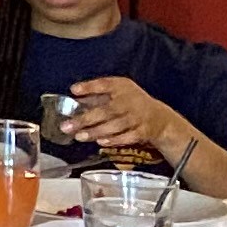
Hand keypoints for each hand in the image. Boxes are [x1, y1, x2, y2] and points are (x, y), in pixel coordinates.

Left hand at [61, 74, 183, 161]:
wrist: (160, 118)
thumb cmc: (131, 103)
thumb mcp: (116, 93)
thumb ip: (95, 96)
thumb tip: (72, 98)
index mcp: (122, 87)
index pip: (105, 84)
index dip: (89, 86)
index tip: (74, 90)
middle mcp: (130, 100)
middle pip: (106, 110)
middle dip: (85, 119)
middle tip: (67, 126)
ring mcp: (138, 117)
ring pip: (115, 125)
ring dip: (96, 131)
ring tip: (79, 136)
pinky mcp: (143, 131)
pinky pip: (127, 137)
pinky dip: (114, 140)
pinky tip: (100, 142)